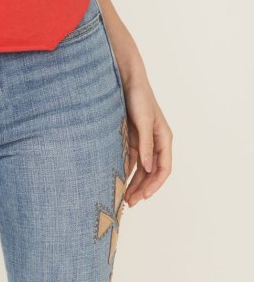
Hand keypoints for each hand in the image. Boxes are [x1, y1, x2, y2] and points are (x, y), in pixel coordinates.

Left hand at [121, 71, 172, 206]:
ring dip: (134, 182)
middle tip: (130, 203)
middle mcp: (155, 142)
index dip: (155, 184)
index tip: (143, 196)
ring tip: (124, 197)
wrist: (126, 78)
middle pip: (152, 172)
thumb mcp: (144, 121)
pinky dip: (125, 169)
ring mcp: (143, 140)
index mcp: (164, 139)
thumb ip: (146, 145)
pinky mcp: (131, 136)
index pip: (164, 168)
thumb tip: (148, 168)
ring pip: (140, 168)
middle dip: (142, 188)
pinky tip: (118, 179)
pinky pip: (131, 158)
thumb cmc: (139, 96)